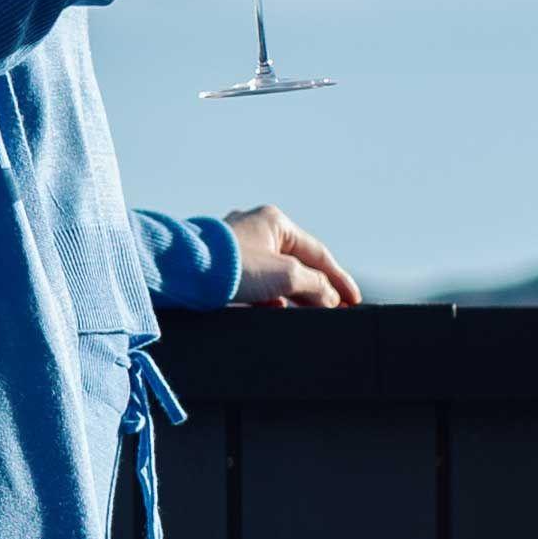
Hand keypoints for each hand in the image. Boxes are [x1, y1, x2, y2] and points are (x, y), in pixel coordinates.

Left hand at [230, 206, 359, 307]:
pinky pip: (255, 283)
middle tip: (334, 312)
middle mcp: (257, 229)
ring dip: (293, 296)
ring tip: (308, 316)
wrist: (184, 275)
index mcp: (276, 222)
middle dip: (317, 289)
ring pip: (276, 274)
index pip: (318, 252)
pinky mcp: (223, 267)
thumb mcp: (286, 275)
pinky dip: (269, 298)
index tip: (353, 300)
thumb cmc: (234, 267)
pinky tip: (273, 313)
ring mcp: (238, 247)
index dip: (339, 279)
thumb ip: (315, 284)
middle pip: (298, 263)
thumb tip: (330, 297)